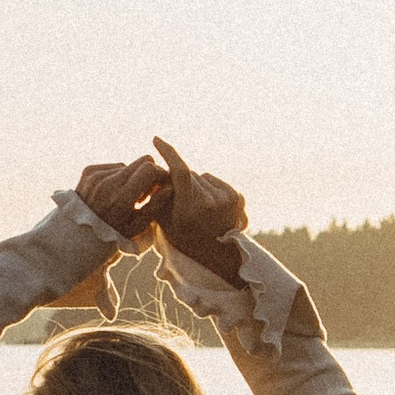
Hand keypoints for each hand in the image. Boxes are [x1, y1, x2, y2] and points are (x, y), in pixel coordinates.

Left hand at [76, 157, 164, 238]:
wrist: (78, 232)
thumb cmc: (113, 233)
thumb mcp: (137, 226)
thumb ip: (155, 205)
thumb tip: (171, 187)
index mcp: (121, 199)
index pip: (149, 169)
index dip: (160, 174)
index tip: (162, 183)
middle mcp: (108, 184)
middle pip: (141, 161)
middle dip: (149, 173)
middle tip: (147, 189)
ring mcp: (96, 176)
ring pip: (127, 164)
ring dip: (131, 176)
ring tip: (127, 195)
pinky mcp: (88, 171)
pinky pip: (113, 166)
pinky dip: (117, 176)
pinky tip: (113, 191)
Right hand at [142, 136, 248, 278]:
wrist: (217, 254)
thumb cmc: (183, 237)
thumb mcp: (164, 220)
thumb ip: (158, 194)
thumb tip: (157, 168)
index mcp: (189, 210)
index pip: (180, 171)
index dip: (168, 152)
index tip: (157, 140)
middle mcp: (210, 203)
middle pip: (189, 174)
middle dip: (181, 181)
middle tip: (182, 201)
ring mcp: (226, 199)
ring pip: (202, 177)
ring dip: (196, 185)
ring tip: (198, 207)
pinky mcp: (237, 196)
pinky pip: (214, 180)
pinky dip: (209, 188)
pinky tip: (209, 205)